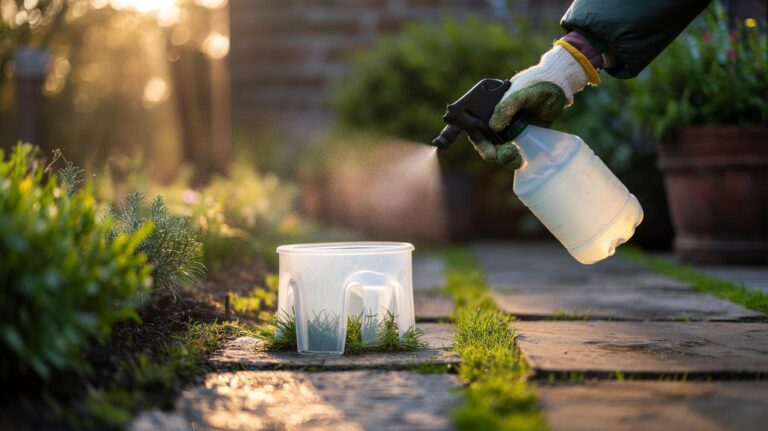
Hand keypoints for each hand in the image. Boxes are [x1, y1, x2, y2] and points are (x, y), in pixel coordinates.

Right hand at [470, 42, 596, 169]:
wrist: (559, 86)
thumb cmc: (536, 84)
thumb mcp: (521, 93)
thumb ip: (507, 107)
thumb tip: (493, 127)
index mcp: (489, 108)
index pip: (476, 127)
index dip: (480, 142)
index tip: (489, 153)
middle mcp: (497, 120)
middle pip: (487, 142)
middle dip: (492, 153)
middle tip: (500, 157)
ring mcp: (510, 129)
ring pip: (500, 149)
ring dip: (504, 158)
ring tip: (516, 159)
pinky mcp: (523, 136)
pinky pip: (515, 151)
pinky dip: (515, 158)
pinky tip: (521, 160)